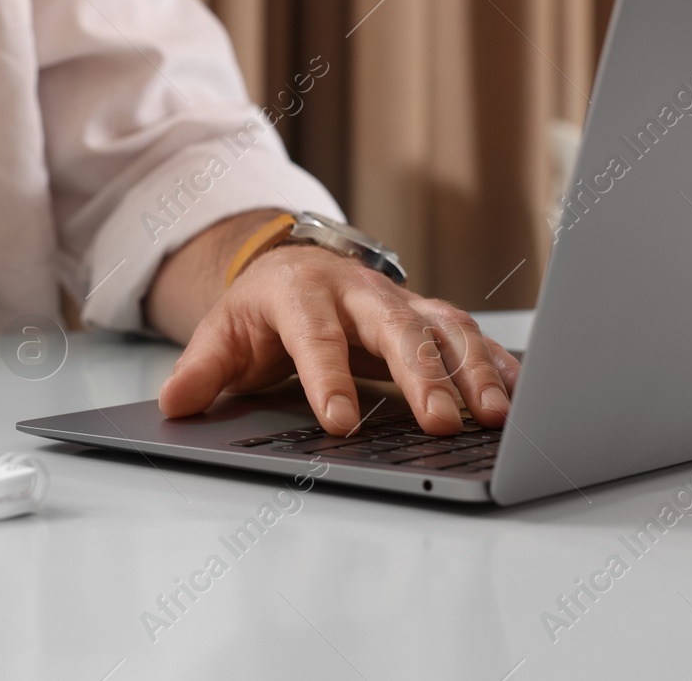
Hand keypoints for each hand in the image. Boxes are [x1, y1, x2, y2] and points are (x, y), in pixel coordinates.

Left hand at [154, 239, 520, 435]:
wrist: (296, 268)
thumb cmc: (263, 310)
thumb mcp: (223, 334)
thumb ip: (202, 371)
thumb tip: (174, 405)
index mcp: (303, 294)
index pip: (317, 338)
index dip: (330, 379)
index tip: (340, 423)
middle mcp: (360, 293)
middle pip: (396, 327)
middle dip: (422, 375)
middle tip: (441, 422)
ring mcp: (401, 302)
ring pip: (445, 328)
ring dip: (472, 370)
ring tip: (492, 416)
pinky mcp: (430, 316)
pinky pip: (472, 337)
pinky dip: (498, 365)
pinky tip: (517, 399)